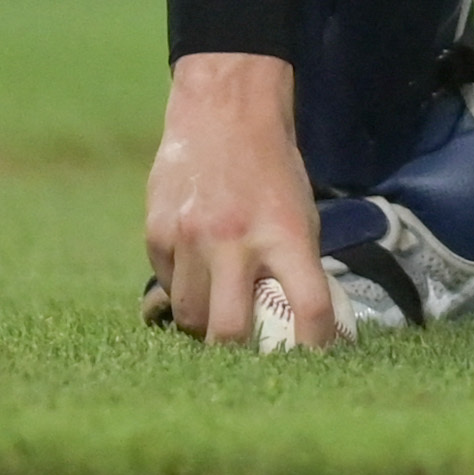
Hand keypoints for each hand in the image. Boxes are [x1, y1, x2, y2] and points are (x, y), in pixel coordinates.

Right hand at [146, 52, 341, 347]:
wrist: (223, 112)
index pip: (309, 306)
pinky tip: (194, 267)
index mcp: (284, 233)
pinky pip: (166, 283)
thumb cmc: (272, 168)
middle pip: (227, 333)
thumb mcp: (300, 212)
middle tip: (245, 351)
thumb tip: (298, 322)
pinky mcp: (157, 233)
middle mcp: (235, 239)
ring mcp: (190, 238)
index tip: (316, 362)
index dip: (315, 345)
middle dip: (236, 353)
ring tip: (216, 306)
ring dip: (203, 322)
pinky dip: (180, 287)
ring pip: (188, 316)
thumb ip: (294, 264)